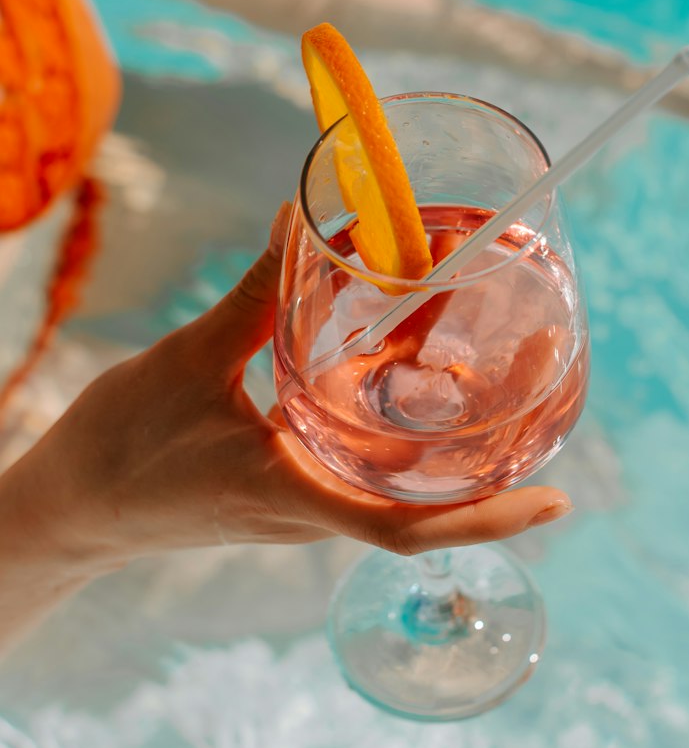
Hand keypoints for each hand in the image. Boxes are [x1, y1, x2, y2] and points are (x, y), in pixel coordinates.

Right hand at [11, 207, 572, 578]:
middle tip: (546, 375)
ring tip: (505, 363)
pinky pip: (366, 465)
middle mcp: (315, 509)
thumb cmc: (122, 448)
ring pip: (400, 482)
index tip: (557, 502)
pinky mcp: (293, 487)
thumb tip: (304, 217)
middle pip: (425, 501)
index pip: (406, 529)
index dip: (486, 521)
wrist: (72, 507)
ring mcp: (307, 504)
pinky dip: (405, 425)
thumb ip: (257, 294)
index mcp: (295, 494)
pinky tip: (417, 367)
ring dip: (456, 437)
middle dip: (496, 459)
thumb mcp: (192, 360)